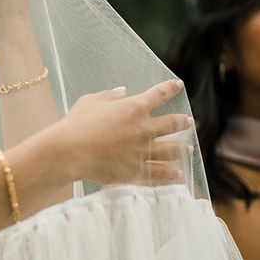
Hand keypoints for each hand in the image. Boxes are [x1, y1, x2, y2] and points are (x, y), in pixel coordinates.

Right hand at [59, 79, 192, 185]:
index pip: (158, 94)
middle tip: (189, 122)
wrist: (70, 152)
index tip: (178, 85)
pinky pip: (159, 173)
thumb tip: (122, 91)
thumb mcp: (90, 101)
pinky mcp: (136, 171)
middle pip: (172, 124)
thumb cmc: (76, 124)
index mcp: (134, 107)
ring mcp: (142, 151)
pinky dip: (171, 174)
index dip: (170, 88)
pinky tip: (178, 174)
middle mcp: (144, 129)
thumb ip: (109, 96)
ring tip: (188, 150)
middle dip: (182, 122)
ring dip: (182, 150)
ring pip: (171, 151)